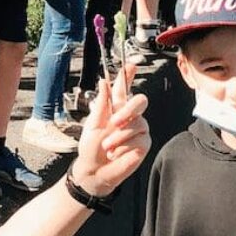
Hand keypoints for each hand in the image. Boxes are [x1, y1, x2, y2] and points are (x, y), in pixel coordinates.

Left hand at [71, 74, 150, 196]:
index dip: (128, 75)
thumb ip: (101, 103)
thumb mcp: (92, 124)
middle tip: (114, 122)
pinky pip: (140, 139)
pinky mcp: (144, 144)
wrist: (95, 170)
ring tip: (107, 146)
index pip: (123, 88)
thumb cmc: (90, 147)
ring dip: (119, 136)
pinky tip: (116, 153)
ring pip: (138, 123)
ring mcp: (139, 129)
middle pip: (140, 101)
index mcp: (114, 108)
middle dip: (129, 110)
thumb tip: (104, 81)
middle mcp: (129, 116)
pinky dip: (125, 147)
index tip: (131, 64)